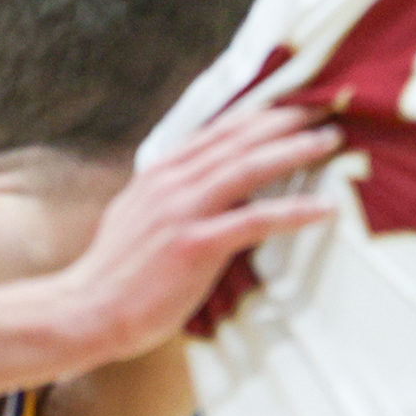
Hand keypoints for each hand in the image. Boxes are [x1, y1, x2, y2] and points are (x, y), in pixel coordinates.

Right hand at [59, 105, 340, 367]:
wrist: (84, 311)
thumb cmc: (117, 274)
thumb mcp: (139, 216)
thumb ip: (172, 194)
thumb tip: (205, 185)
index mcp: (160, 173)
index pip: (217, 131)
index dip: (258, 114)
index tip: (293, 104)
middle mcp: (171, 182)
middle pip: (238, 138)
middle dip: (284, 120)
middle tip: (324, 110)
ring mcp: (181, 211)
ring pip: (248, 167)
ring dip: (295, 150)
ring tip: (330, 141)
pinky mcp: (194, 245)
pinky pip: (255, 221)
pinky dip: (294, 211)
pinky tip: (325, 208)